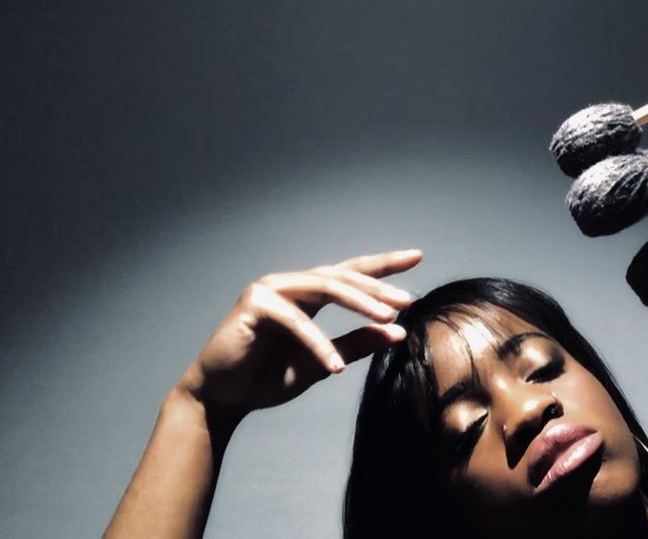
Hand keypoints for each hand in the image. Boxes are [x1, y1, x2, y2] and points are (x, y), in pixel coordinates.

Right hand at [177, 249, 420, 417]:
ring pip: (324, 287)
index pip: (352, 273)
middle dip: (378, 287)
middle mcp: (291, 284)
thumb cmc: (267, 378)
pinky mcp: (254, 304)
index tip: (417, 257)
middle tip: (407, 300)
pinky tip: (336, 367)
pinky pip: (296, 321)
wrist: (222, 399)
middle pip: (343, 276)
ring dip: (359, 303)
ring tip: (388, 319)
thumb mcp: (322, 362)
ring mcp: (270, 288)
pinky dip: (318, 343)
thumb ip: (356, 344)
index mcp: (308, 294)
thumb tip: (398, 332)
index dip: (384, 264)